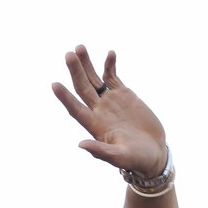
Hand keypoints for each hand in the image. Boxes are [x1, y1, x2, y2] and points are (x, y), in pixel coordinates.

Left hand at [51, 46, 167, 176]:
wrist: (153, 152)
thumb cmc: (136, 159)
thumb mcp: (119, 157)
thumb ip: (101, 151)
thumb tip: (81, 144)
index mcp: (94, 125)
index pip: (75, 109)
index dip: (65, 97)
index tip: (54, 85)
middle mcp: (99, 110)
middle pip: (82, 88)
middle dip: (75, 71)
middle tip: (68, 55)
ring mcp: (110, 101)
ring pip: (95, 79)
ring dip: (87, 64)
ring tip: (79, 47)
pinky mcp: (124, 95)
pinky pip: (113, 77)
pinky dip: (110, 65)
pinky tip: (110, 53)